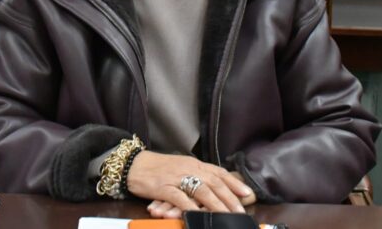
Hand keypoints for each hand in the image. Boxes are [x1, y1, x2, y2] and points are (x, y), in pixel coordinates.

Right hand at [127, 152, 253, 217]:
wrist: (133, 164)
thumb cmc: (157, 169)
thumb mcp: (180, 168)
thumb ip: (195, 176)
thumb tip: (212, 188)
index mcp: (194, 164)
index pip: (218, 172)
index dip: (234, 183)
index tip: (247, 193)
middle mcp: (188, 168)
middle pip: (214, 183)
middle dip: (230, 198)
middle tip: (241, 211)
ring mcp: (176, 177)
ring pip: (201, 191)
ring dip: (216, 205)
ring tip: (226, 216)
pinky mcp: (163, 187)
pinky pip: (180, 198)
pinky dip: (191, 207)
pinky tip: (198, 215)